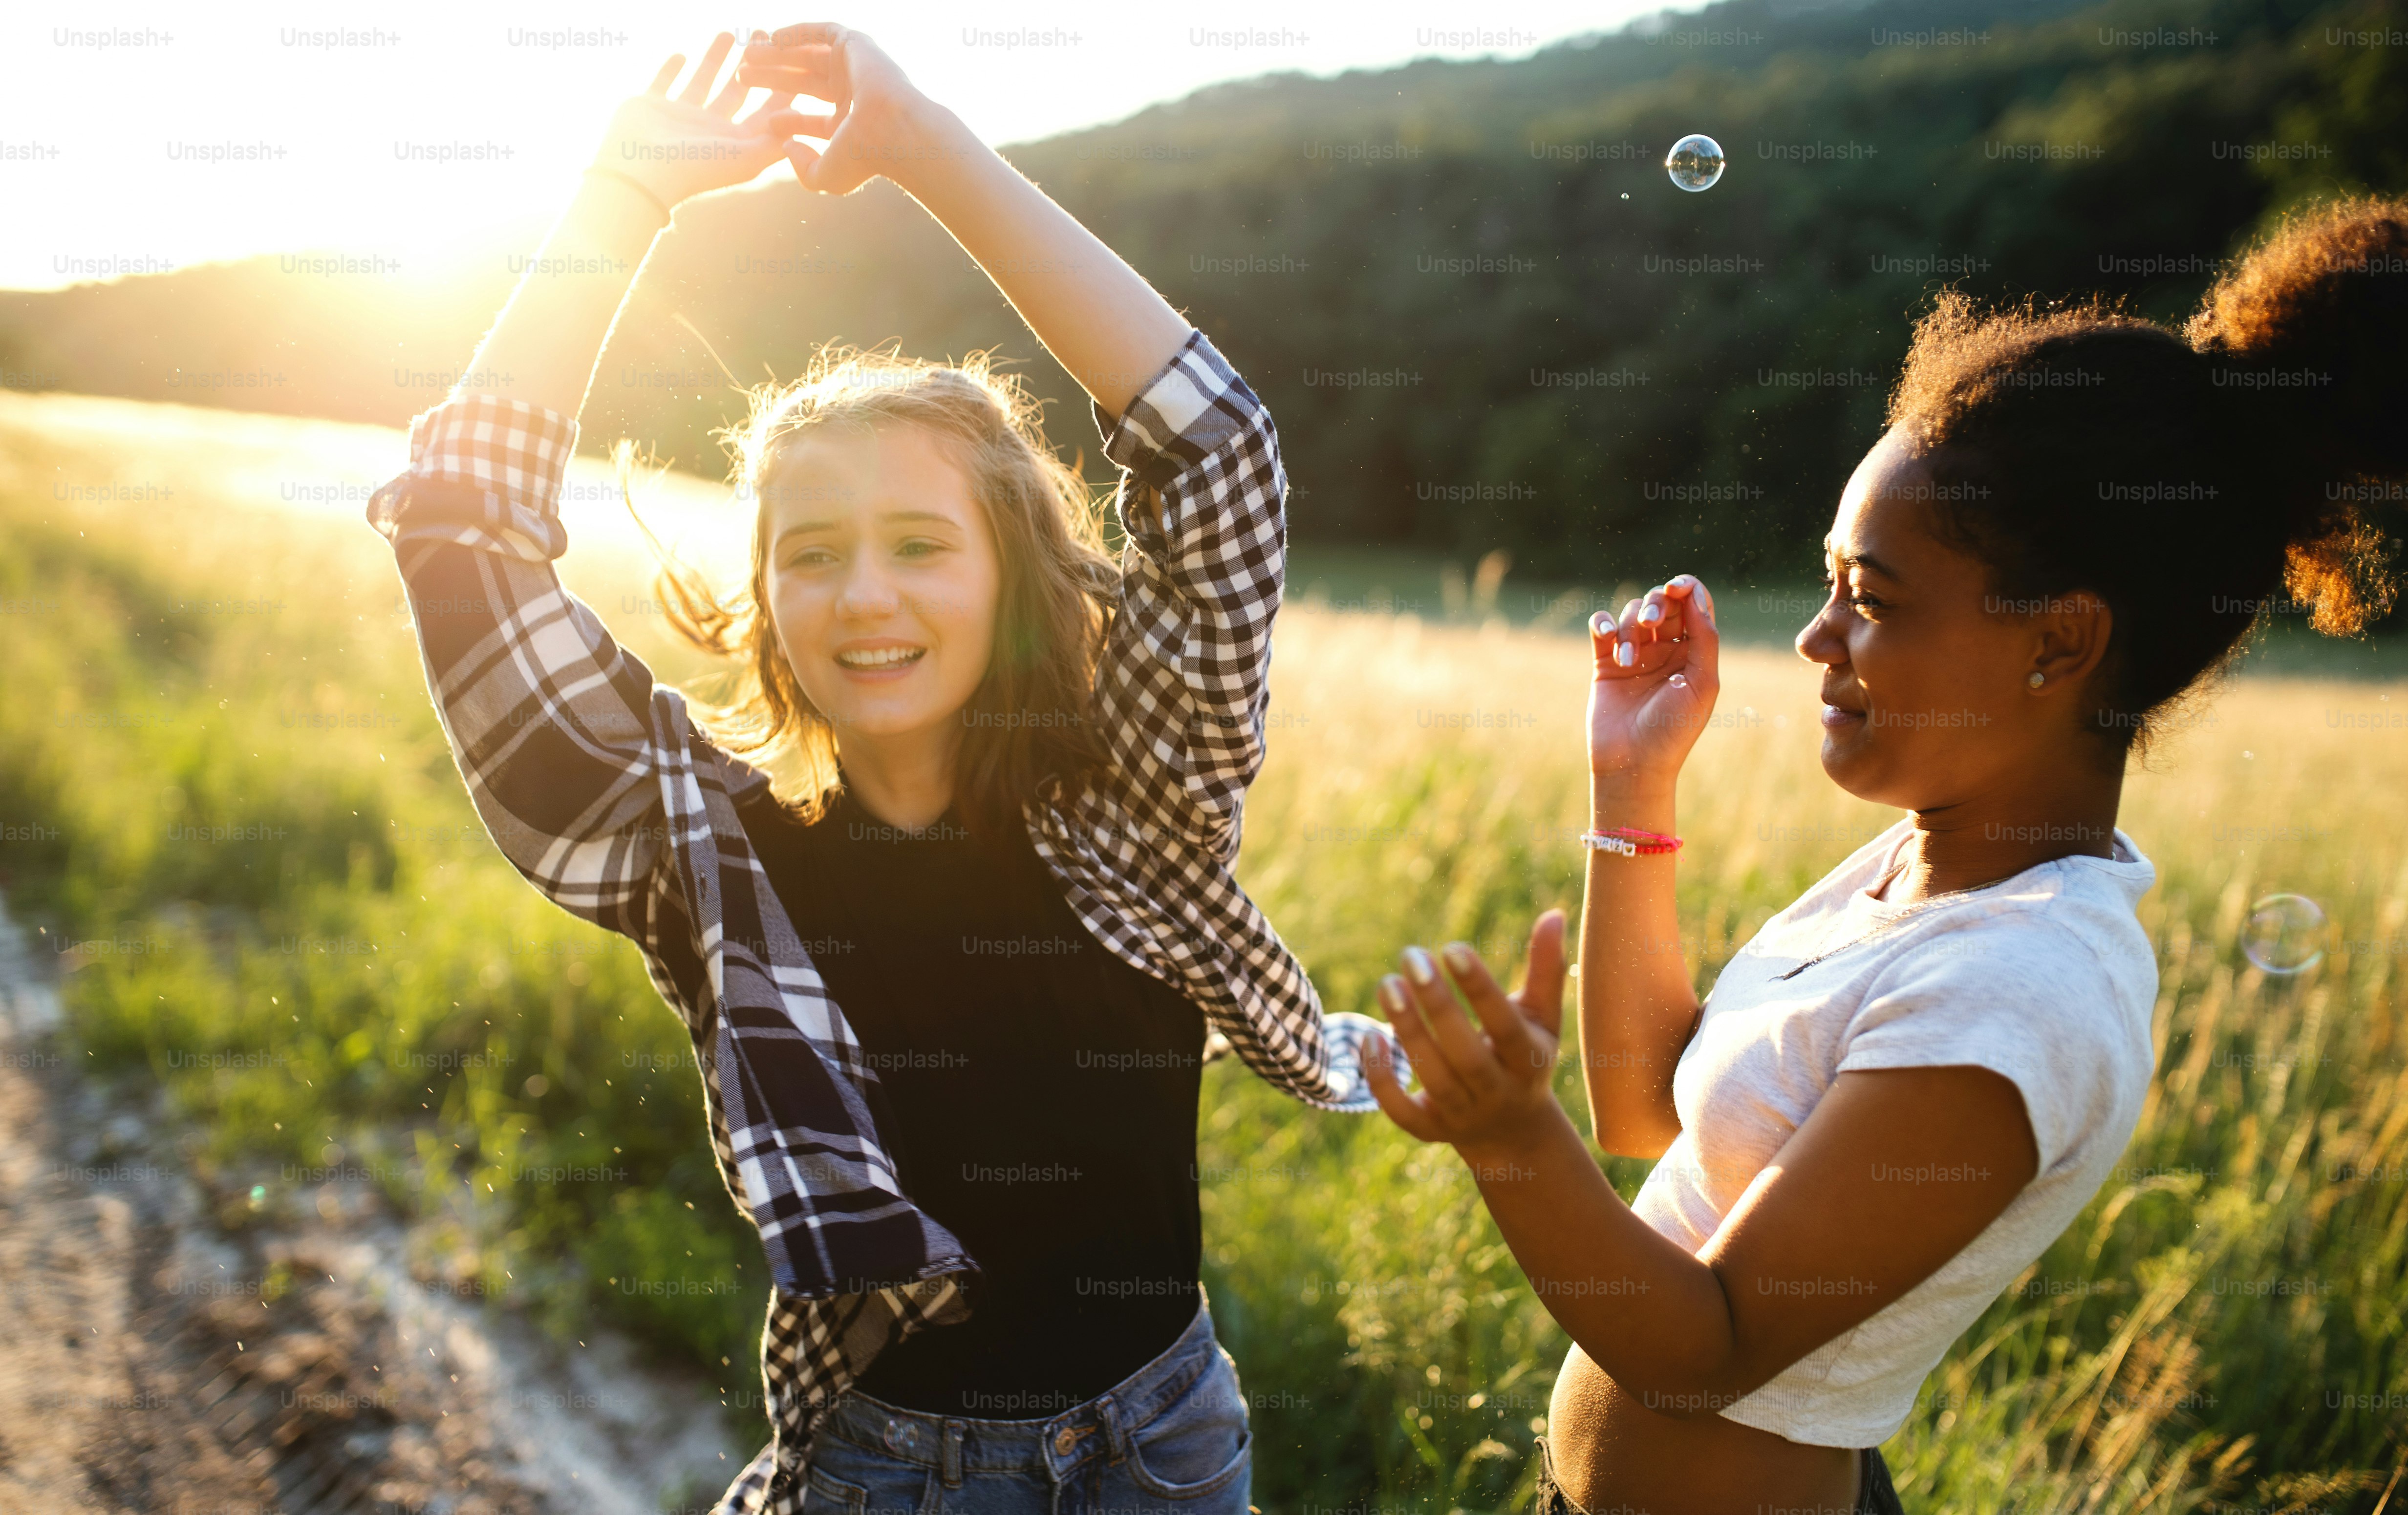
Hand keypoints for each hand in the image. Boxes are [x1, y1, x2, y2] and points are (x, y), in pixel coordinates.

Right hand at [590, 34, 825, 210]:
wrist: (642, 172)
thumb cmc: (696, 167)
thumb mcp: (747, 158)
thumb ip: (776, 141)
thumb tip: (801, 123)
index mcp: (735, 143)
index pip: (767, 113)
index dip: (782, 89)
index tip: (796, 61)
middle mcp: (710, 131)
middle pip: (738, 92)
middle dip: (752, 65)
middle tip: (762, 35)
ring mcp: (679, 118)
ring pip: (703, 82)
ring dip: (716, 59)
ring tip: (728, 33)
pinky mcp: (651, 107)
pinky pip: (663, 83)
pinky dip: (670, 69)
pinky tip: (680, 53)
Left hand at [737, 24, 945, 195]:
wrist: (891, 130)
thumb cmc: (863, 158)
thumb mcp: (826, 177)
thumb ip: (803, 171)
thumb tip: (787, 146)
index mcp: (851, 125)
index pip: (813, 120)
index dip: (787, 119)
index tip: (766, 120)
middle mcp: (853, 94)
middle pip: (803, 83)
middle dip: (772, 78)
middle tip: (743, 76)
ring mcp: (855, 69)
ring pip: (808, 56)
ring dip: (778, 54)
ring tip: (748, 54)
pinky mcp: (855, 45)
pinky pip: (822, 32)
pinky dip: (798, 32)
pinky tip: (773, 36)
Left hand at [1366, 911, 1570, 1156]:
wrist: (1514, 1133)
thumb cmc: (1524, 1056)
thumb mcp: (1542, 1018)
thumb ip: (1546, 969)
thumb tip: (1553, 913)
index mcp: (1529, 1060)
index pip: (1505, 1025)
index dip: (1480, 989)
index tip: (1452, 947)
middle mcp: (1498, 1092)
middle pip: (1466, 1055)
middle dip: (1437, 1006)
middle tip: (1411, 955)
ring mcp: (1463, 1115)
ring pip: (1434, 1080)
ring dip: (1408, 1032)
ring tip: (1388, 984)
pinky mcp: (1430, 1130)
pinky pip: (1402, 1113)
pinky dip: (1382, 1079)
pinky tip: (1368, 1037)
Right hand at [1589, 574, 1720, 785]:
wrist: (1633, 762)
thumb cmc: (1673, 729)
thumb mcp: (1702, 683)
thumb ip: (1704, 637)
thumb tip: (1694, 595)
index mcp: (1694, 652)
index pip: (1694, 604)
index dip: (1686, 587)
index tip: (1675, 588)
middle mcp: (1665, 649)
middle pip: (1661, 602)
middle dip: (1656, 604)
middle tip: (1651, 624)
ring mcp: (1634, 654)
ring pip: (1631, 613)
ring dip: (1630, 630)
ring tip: (1628, 662)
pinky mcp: (1604, 662)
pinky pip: (1602, 626)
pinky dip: (1604, 623)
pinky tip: (1609, 640)